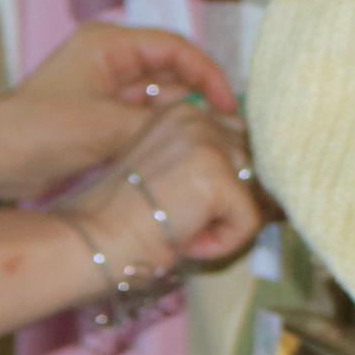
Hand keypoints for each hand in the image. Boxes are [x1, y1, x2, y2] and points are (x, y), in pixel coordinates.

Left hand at [0, 22, 240, 204]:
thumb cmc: (38, 131)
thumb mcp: (104, 127)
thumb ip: (156, 125)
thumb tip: (203, 133)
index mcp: (108, 44)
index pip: (175, 48)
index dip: (208, 75)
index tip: (230, 106)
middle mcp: (110, 60)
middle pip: (172, 70)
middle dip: (200, 97)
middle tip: (229, 129)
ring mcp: (105, 88)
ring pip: (160, 97)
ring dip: (184, 118)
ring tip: (213, 143)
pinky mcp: (101, 116)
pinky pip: (144, 119)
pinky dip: (164, 133)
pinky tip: (184, 153)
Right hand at [54, 103, 266, 295]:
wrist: (93, 239)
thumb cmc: (121, 219)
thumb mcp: (167, 175)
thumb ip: (205, 164)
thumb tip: (261, 185)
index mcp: (182, 111)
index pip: (238, 141)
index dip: (229, 181)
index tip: (195, 207)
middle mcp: (198, 118)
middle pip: (253, 165)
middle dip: (234, 201)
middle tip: (187, 225)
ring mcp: (209, 144)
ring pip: (253, 193)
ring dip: (225, 222)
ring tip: (184, 231)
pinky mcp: (218, 177)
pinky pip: (250, 221)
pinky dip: (224, 243)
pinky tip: (187, 242)